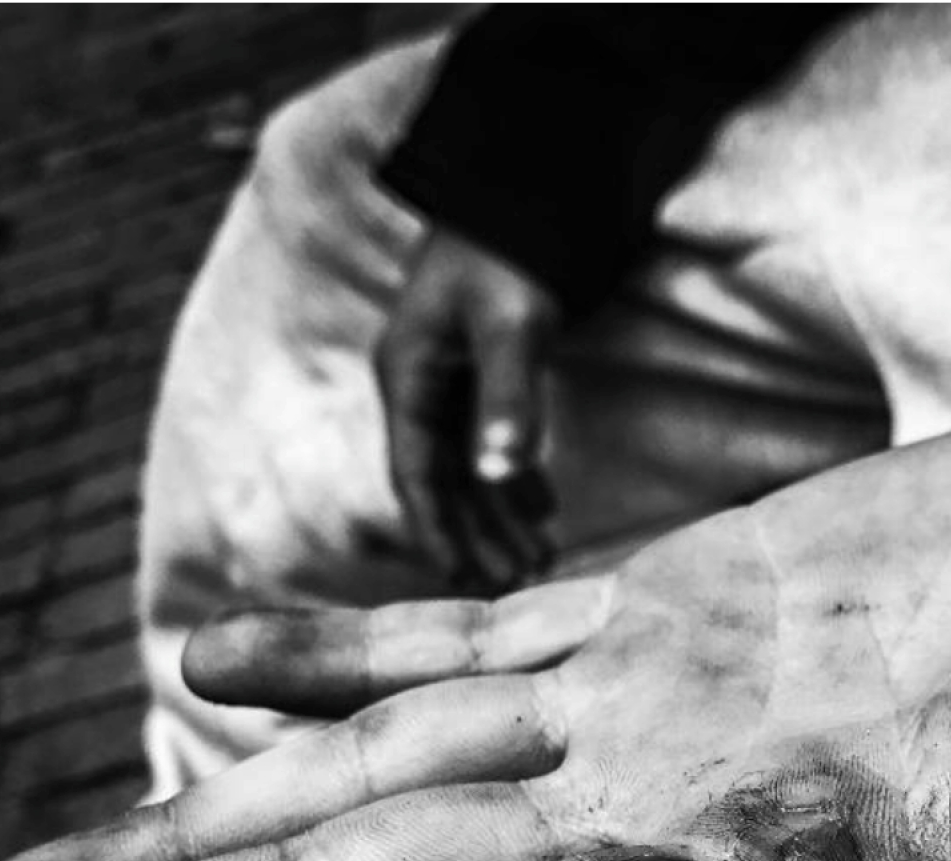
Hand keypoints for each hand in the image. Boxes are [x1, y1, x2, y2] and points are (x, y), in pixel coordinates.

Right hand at [377, 225, 560, 594]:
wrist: (528, 183)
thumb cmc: (515, 248)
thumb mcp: (514, 324)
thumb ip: (509, 399)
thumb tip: (502, 477)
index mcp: (408, 375)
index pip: (417, 475)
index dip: (441, 531)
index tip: (468, 581)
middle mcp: (421, 382)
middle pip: (441, 479)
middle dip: (476, 534)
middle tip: (517, 585)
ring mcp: (450, 375)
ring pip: (467, 463)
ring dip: (499, 512)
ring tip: (537, 560)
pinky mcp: (482, 368)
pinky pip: (489, 439)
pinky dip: (515, 475)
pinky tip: (542, 506)